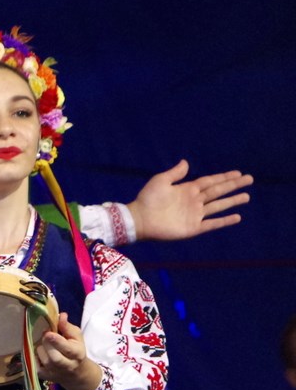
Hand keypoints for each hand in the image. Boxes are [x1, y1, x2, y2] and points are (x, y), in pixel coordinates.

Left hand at [37, 313, 101, 389]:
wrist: (76, 373)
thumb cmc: (75, 350)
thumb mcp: (76, 337)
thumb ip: (67, 327)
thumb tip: (60, 315)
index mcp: (77, 354)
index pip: (66, 349)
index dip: (56, 341)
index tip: (49, 333)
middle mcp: (66, 366)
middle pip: (53, 356)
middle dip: (46, 342)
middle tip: (46, 335)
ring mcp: (54, 373)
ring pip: (42, 358)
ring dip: (41, 347)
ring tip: (46, 345)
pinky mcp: (44, 376)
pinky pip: (34, 362)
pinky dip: (35, 355)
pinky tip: (41, 353)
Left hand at [126, 159, 252, 240]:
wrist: (140, 219)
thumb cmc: (148, 199)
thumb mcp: (161, 181)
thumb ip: (175, 173)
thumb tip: (186, 162)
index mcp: (187, 189)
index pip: (210, 181)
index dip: (224, 177)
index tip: (238, 172)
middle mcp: (194, 201)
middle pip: (218, 191)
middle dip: (233, 185)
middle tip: (249, 179)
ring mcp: (195, 214)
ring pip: (219, 206)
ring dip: (232, 201)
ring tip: (247, 196)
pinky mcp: (193, 228)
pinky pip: (213, 224)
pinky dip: (225, 221)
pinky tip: (237, 217)